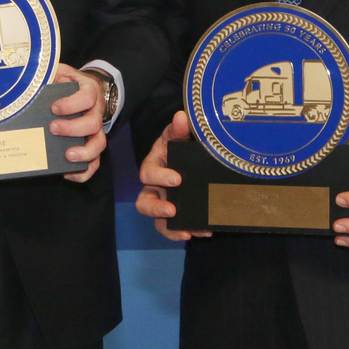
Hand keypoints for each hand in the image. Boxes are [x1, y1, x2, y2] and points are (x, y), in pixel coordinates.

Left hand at [50, 65, 108, 181]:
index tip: (54, 108)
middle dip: (73, 128)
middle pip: (93, 123)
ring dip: (84, 152)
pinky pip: (95, 161)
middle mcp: (96, 112)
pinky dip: (85, 171)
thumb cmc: (69, 82)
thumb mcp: (61, 72)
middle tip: (53, 129)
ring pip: (99, 144)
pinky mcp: (92, 144)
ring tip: (67, 156)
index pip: (86, 97)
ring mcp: (96, 130)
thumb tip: (30, 82)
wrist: (86, 88)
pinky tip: (68, 174)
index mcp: (89, 91)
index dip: (71, 104)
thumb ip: (51, 74)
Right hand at [134, 111, 209, 241]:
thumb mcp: (180, 135)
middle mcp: (155, 187)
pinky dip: (187, 231)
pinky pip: (175, 228)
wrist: (196, 154)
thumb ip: (180, 128)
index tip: (178, 179)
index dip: (160, 177)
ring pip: (158, 220)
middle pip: (144, 202)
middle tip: (173, 211)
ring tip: (190, 230)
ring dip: (171, 228)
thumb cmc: (182, 144)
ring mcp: (165, 201)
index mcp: (154, 165)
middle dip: (156, 208)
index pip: (148, 173)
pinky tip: (204, 231)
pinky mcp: (177, 214)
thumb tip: (181, 117)